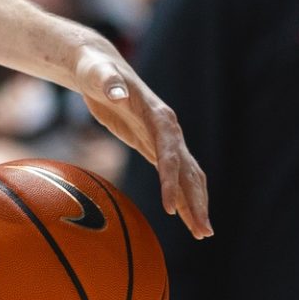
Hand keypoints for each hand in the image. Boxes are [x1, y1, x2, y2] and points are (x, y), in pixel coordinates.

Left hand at [72, 38, 211, 237]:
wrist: (97, 67)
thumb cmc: (95, 70)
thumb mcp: (97, 73)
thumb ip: (108, 82)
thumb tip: (119, 92)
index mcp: (158, 115)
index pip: (169, 153)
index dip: (171, 180)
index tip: (170, 207)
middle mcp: (168, 129)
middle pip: (188, 170)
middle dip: (196, 201)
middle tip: (203, 232)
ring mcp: (163, 138)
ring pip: (186, 175)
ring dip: (195, 203)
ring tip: (202, 233)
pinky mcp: (153, 145)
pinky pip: (173, 174)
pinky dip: (182, 195)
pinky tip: (185, 215)